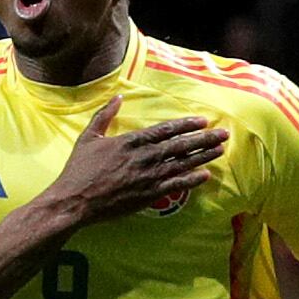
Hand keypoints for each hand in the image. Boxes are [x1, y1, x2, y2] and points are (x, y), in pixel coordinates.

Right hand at [42, 96, 228, 226]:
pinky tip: (205, 175)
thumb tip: (118, 97)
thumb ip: (105, 115)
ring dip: (203, 156)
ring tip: (220, 150)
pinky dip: (192, 180)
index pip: (166, 129)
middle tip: (223, 133)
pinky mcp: (148, 196)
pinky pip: (176, 186)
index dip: (186, 124)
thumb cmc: (78, 170)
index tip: (203, 121)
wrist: (74, 201)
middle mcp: (144, 157)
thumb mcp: (89, 137)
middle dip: (204, 138)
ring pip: (182, 164)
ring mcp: (148, 177)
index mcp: (131, 141)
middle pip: (180, 145)